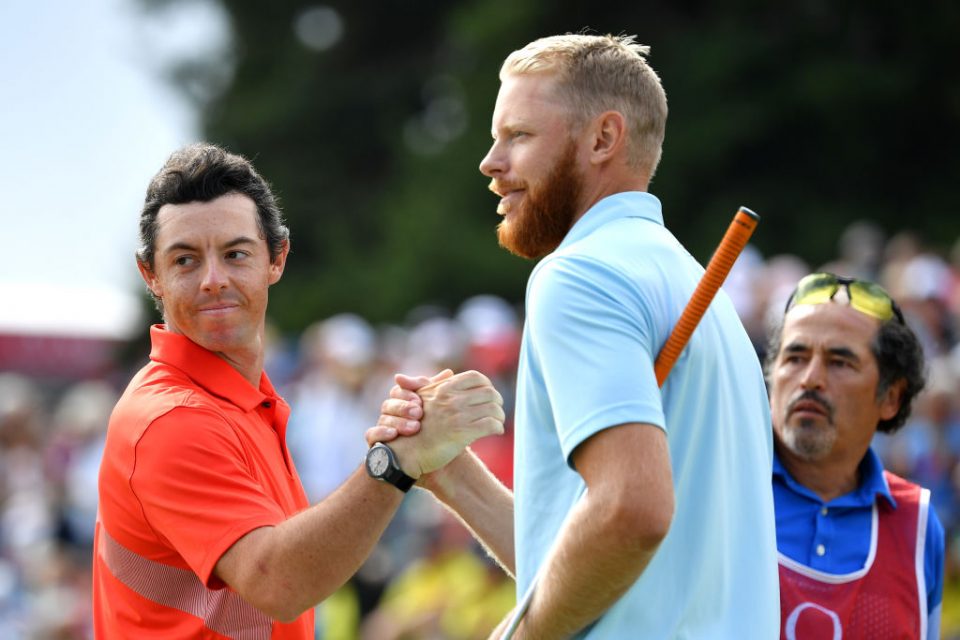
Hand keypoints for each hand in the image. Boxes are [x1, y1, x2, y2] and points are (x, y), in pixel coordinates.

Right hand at [366, 370, 452, 444]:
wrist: (436, 462)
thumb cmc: (436, 433)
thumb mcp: (439, 413)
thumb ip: (439, 393)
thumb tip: (448, 372)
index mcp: (402, 402)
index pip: (398, 390)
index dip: (407, 393)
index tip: (420, 400)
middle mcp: (390, 414)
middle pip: (389, 403)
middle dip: (404, 407)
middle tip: (419, 413)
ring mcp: (382, 427)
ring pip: (383, 418)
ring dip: (398, 421)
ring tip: (415, 427)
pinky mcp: (376, 443)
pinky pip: (371, 434)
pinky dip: (381, 432)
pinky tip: (394, 434)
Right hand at [387, 370, 504, 477]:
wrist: (407, 452)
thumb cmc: (415, 426)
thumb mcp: (422, 399)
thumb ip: (437, 384)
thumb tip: (449, 372)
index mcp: (444, 388)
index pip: (476, 377)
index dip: (487, 384)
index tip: (489, 394)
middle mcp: (452, 399)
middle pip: (489, 392)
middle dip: (497, 401)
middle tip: (498, 409)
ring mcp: (458, 415)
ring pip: (494, 409)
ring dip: (500, 415)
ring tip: (498, 421)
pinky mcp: (463, 433)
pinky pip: (491, 425)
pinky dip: (498, 427)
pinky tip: (496, 431)